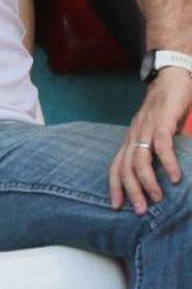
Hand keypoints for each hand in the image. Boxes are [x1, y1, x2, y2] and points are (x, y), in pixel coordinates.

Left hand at [108, 67, 191, 213]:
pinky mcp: (162, 122)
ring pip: (140, 160)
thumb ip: (154, 150)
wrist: (170, 77)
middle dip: (130, 191)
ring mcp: (147, 128)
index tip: (116, 207)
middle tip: (139, 211)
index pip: (116, 166)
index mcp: (130, 139)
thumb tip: (161, 173)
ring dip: (147, 181)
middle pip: (125, 168)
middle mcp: (134, 135)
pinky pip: (162, 146)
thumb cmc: (164, 108)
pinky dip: (168, 163)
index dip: (114, 187)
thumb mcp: (155, 132)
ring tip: (157, 198)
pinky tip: (175, 177)